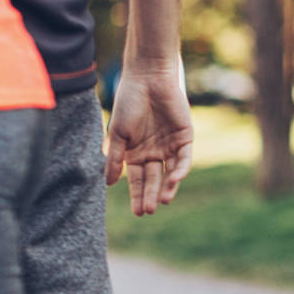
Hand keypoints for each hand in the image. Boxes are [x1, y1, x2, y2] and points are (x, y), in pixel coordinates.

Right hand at [104, 61, 194, 215]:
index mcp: (135, 152)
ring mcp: (169, 146)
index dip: (137, 195)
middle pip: (153, 179)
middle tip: (147, 211)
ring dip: (167, 188)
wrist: (148, 80)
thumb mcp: (117, 134)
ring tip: (162, 201)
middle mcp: (153, 152)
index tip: (137, 212)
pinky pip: (184, 159)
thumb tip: (108, 184)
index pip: (137, 179)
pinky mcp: (185, 138)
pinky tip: (173, 180)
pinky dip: (179, 171)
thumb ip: (114, 158)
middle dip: (150, 195)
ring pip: (170, 173)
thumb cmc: (128, 104)